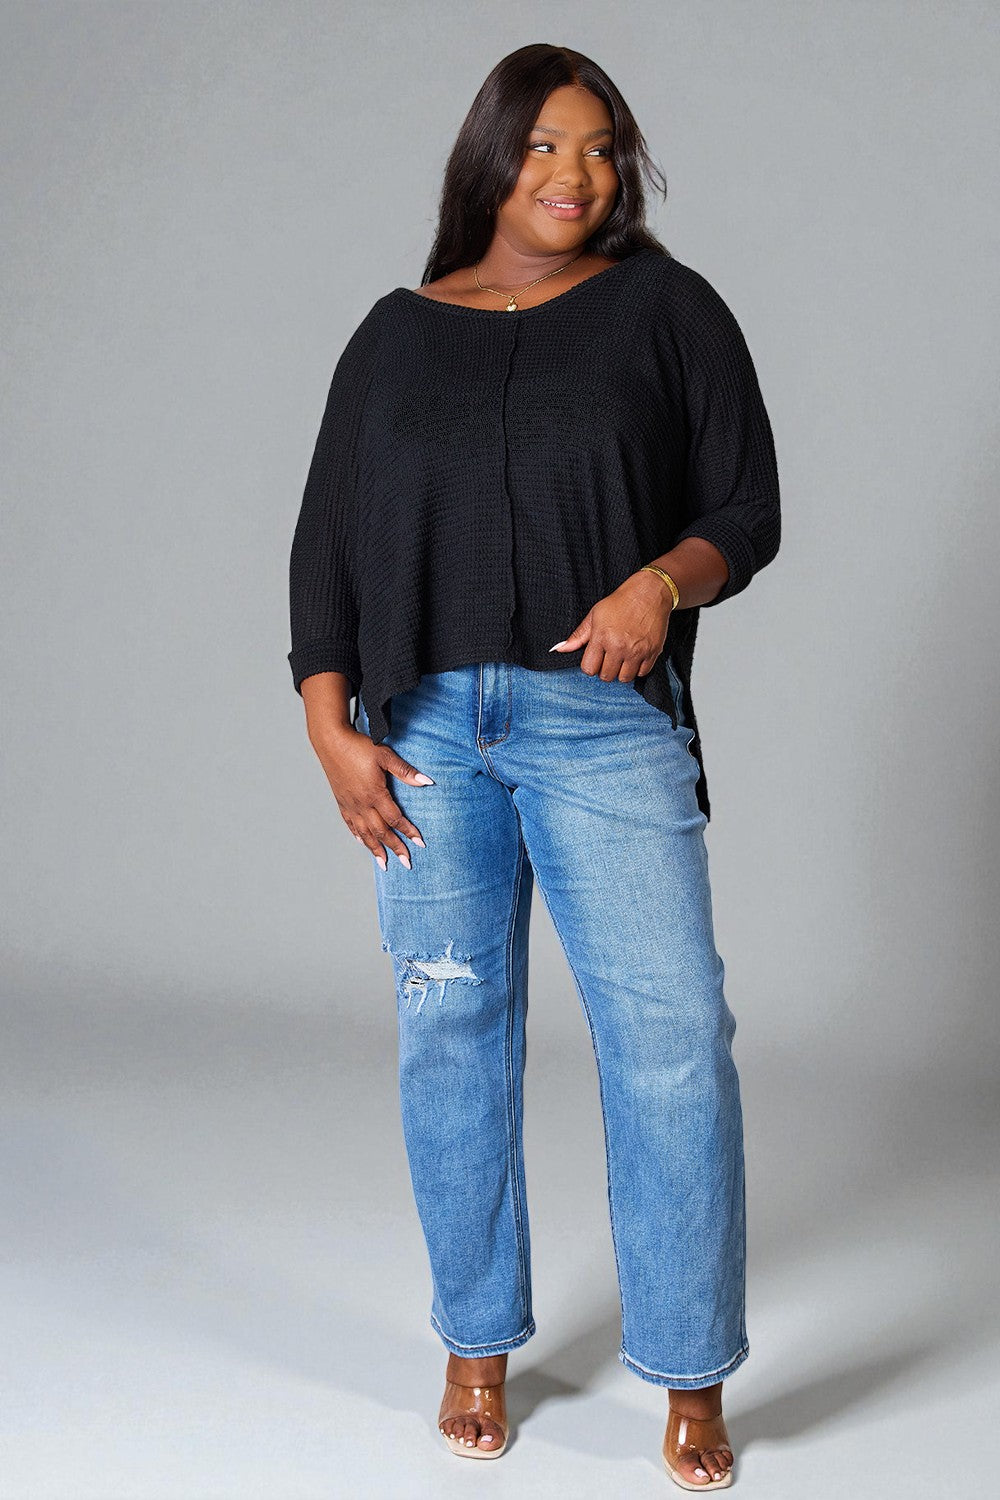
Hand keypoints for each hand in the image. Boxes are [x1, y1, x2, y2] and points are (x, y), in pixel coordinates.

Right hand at [308, 722, 431, 870]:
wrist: (331, 742)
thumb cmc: (358, 747)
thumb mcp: (385, 756)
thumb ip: (405, 771)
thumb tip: (426, 781)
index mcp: (375, 794)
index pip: (395, 819)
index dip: (408, 832)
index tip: (420, 843)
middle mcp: (362, 804)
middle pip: (381, 832)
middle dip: (395, 848)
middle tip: (406, 862)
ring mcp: (350, 804)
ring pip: (365, 833)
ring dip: (376, 849)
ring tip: (384, 863)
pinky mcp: (341, 802)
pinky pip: (351, 824)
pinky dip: (358, 836)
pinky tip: (363, 842)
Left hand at [548, 570, 673, 681]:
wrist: (649, 593)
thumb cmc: (620, 602)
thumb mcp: (595, 614)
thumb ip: (578, 635)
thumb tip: (559, 649)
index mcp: (602, 637)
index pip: (589, 669)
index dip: (590, 666)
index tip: (595, 658)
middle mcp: (619, 646)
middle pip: (606, 676)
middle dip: (604, 670)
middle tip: (608, 658)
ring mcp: (637, 651)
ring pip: (624, 678)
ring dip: (621, 672)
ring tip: (621, 659)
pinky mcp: (652, 652)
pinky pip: (642, 673)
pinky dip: (637, 669)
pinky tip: (634, 658)